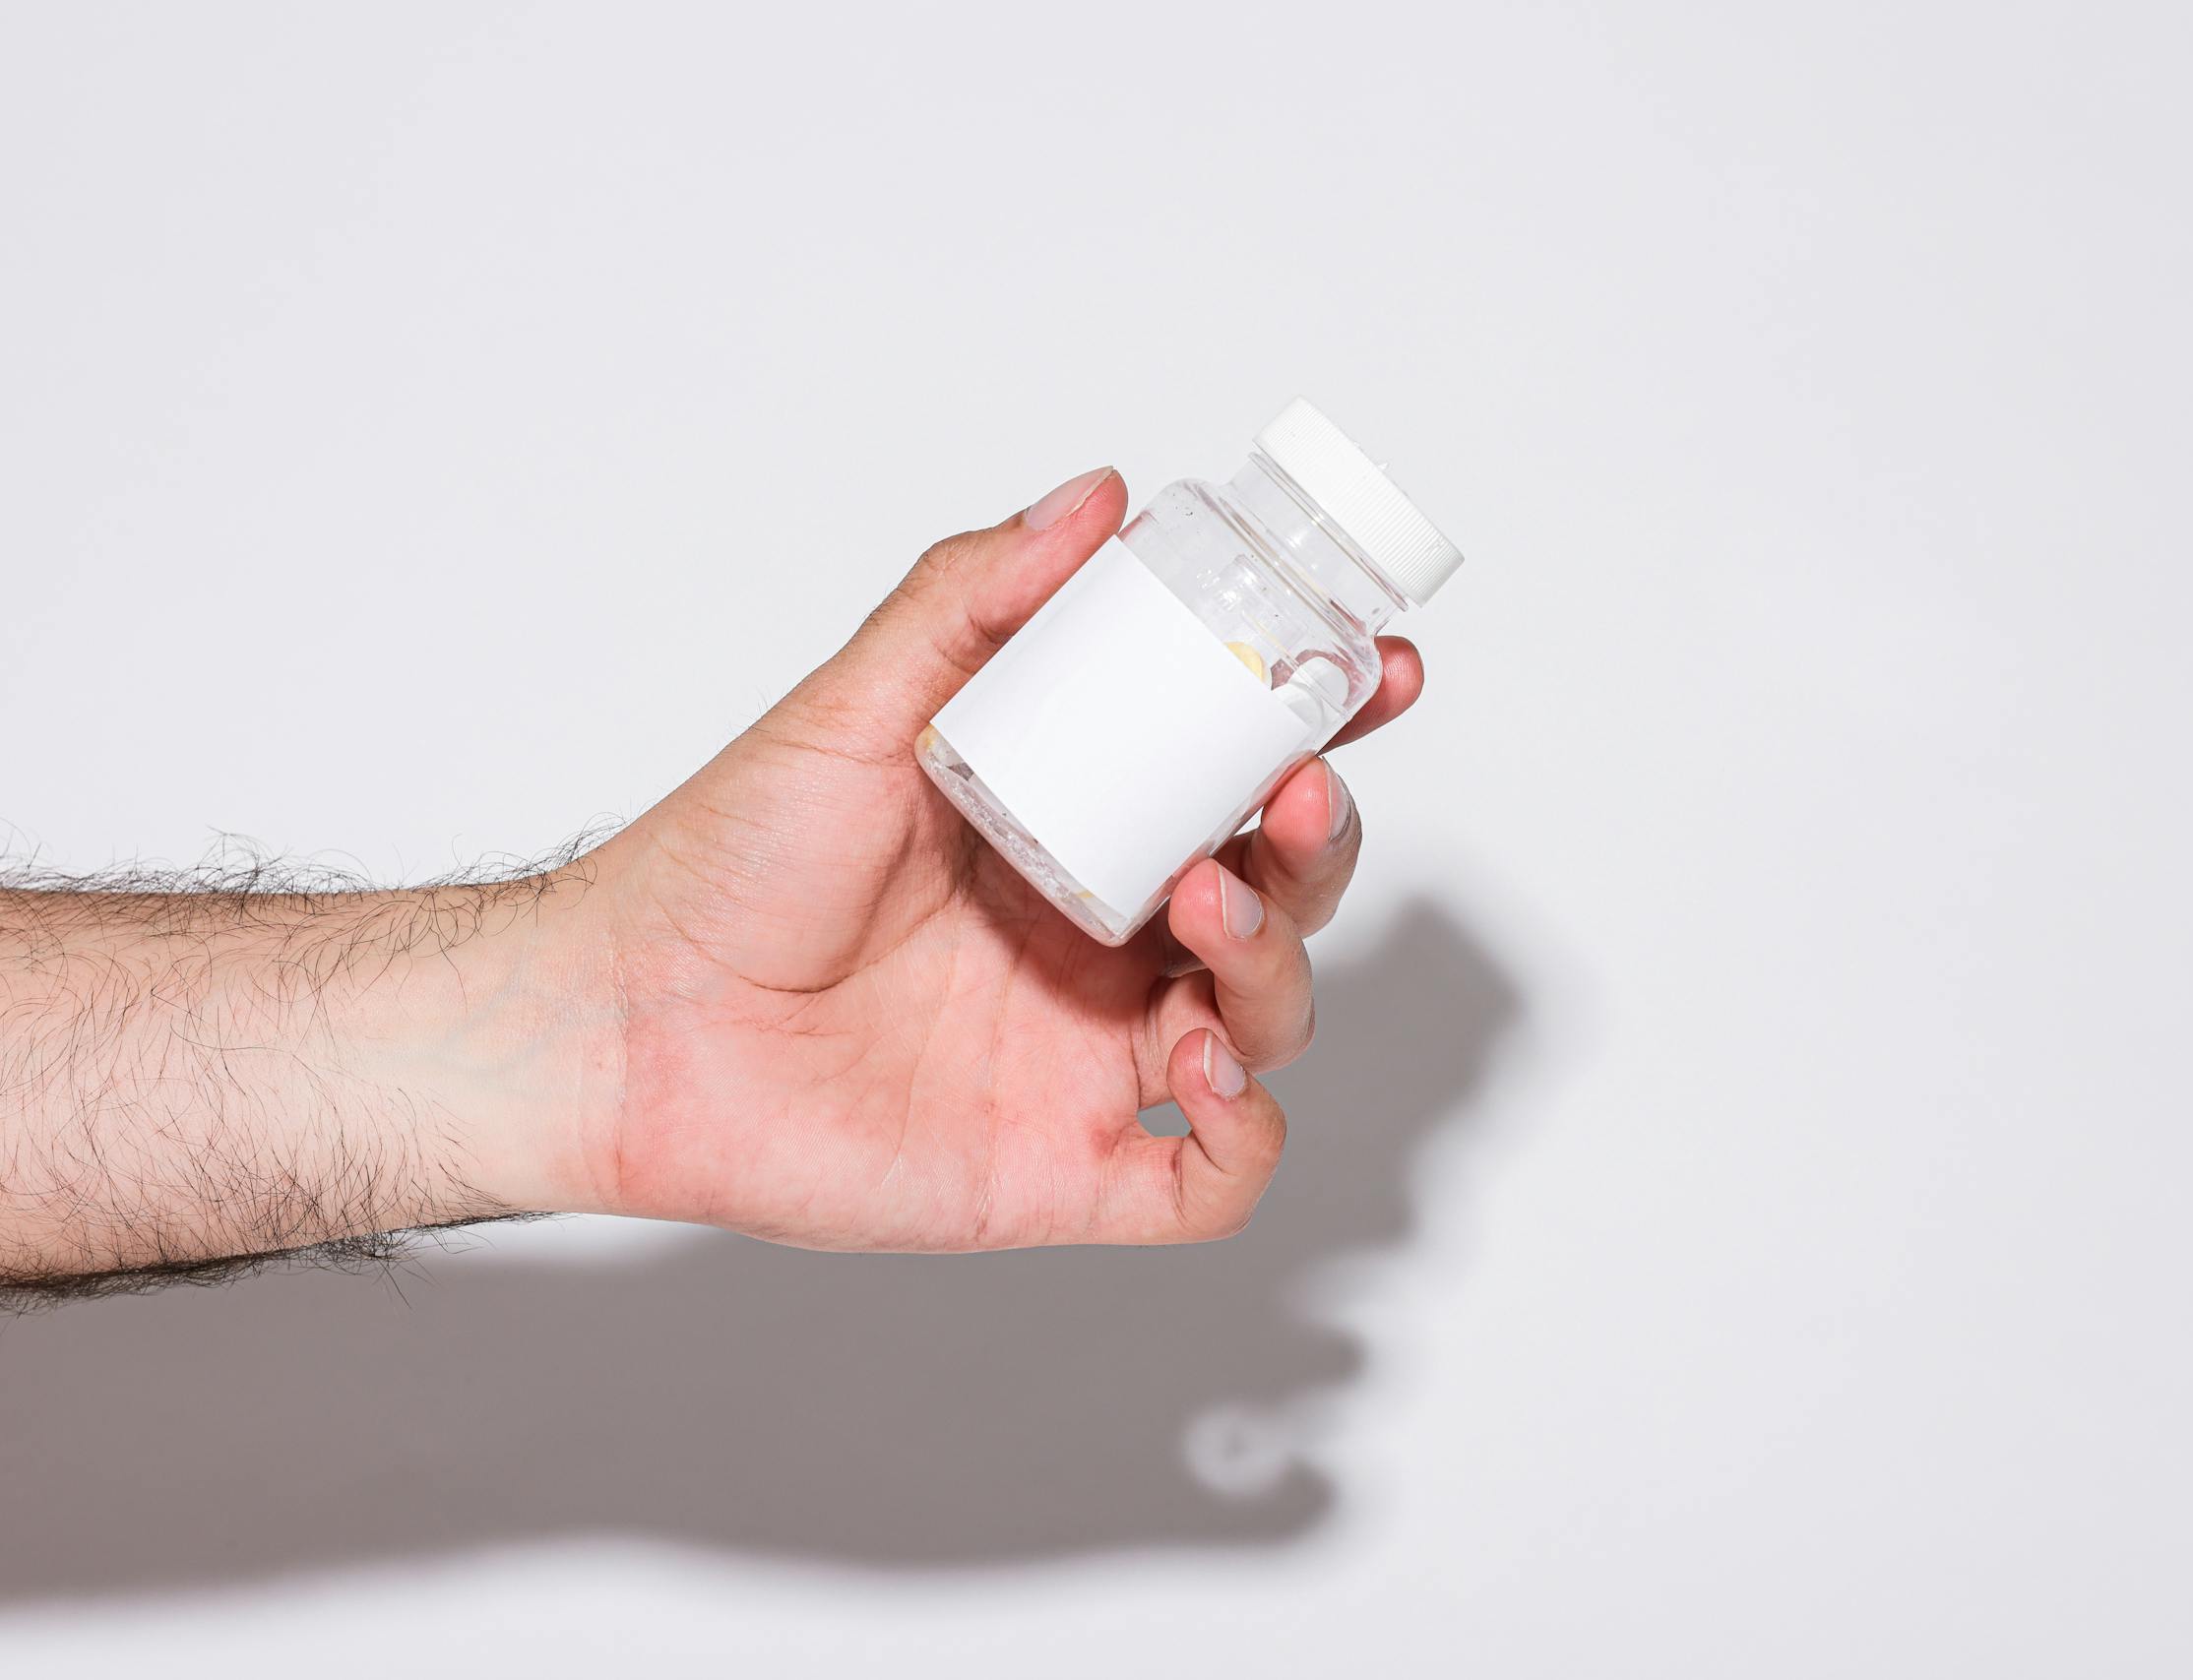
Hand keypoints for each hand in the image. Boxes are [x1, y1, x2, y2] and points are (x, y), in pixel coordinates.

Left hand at [545, 467, 1424, 1248]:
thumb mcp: (861, 703)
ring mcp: (1090, 1057)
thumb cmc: (725, 862)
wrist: (623, 1021)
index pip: (1243, 776)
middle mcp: (1103, 940)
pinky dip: (1244, 1132)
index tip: (1378, 674)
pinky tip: (1199, 1070)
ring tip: (1205, 908)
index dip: (1329, 731)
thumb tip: (1097, 498)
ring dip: (1276, 964)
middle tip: (1290, 795)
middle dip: (1321, 844)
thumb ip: (973, 597)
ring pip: (1267, 1022)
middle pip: (1285, 897)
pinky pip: (1209, 1180)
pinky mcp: (1062, 1167)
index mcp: (1078, 827)